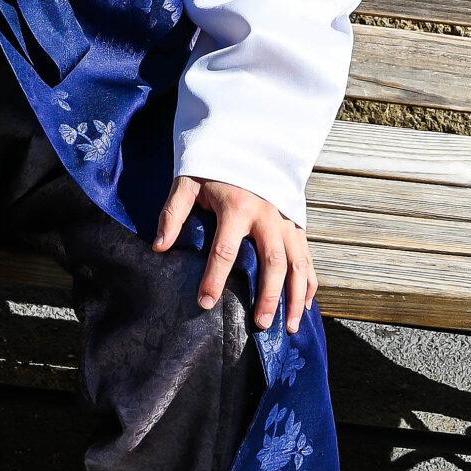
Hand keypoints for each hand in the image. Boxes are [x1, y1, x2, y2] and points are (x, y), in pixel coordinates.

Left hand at [152, 175, 316, 334]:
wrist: (245, 143)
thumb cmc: (214, 167)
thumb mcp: (188, 182)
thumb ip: (173, 213)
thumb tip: (160, 246)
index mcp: (238, 207)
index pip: (225, 250)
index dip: (214, 278)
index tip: (205, 303)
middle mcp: (267, 216)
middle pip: (272, 262)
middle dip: (268, 296)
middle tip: (260, 325)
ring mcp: (285, 221)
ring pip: (297, 264)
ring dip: (296, 296)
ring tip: (290, 327)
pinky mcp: (296, 224)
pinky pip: (307, 257)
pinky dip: (310, 282)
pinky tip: (306, 306)